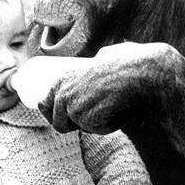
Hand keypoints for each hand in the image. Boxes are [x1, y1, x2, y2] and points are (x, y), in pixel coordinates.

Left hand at [38, 43, 164, 133]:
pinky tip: (119, 112)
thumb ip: (98, 60)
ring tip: (113, 106)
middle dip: (74, 124)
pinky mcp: (87, 122)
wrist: (139, 74)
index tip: (64, 117)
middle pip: (59, 124)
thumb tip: (102, 58)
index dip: (54, 114)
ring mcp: (73, 110)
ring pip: (84, 127)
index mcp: (61, 79)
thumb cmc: (127, 62)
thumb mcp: (105, 55)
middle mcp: (62, 95)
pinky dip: (110, 125)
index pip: (46, 104)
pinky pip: (99, 130)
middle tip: (95, 116)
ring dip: (97, 122)